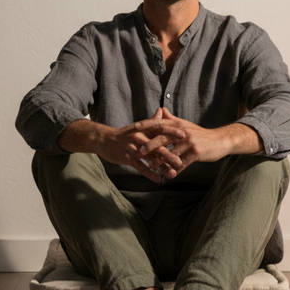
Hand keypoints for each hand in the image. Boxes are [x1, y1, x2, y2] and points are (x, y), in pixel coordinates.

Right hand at [58, 110, 185, 182]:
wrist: (104, 140)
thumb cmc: (123, 134)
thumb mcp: (137, 126)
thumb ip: (152, 120)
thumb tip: (162, 110)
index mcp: (144, 128)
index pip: (160, 129)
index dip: (172, 132)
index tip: (185, 135)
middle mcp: (140, 137)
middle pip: (158, 145)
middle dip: (170, 153)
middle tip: (182, 160)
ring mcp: (133, 148)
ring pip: (150, 157)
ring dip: (162, 166)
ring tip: (173, 174)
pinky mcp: (127, 158)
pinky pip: (140, 167)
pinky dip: (149, 173)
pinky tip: (157, 179)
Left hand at [136, 108, 260, 176]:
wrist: (219, 141)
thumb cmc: (200, 134)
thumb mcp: (185, 124)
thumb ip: (171, 118)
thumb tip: (160, 109)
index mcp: (177, 124)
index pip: (158, 123)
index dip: (145, 125)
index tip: (133, 128)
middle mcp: (182, 132)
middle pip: (162, 138)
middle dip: (150, 145)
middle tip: (138, 151)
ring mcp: (189, 142)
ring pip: (171, 152)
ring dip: (161, 161)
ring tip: (152, 167)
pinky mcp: (196, 153)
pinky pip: (182, 163)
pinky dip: (174, 170)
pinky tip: (168, 175)